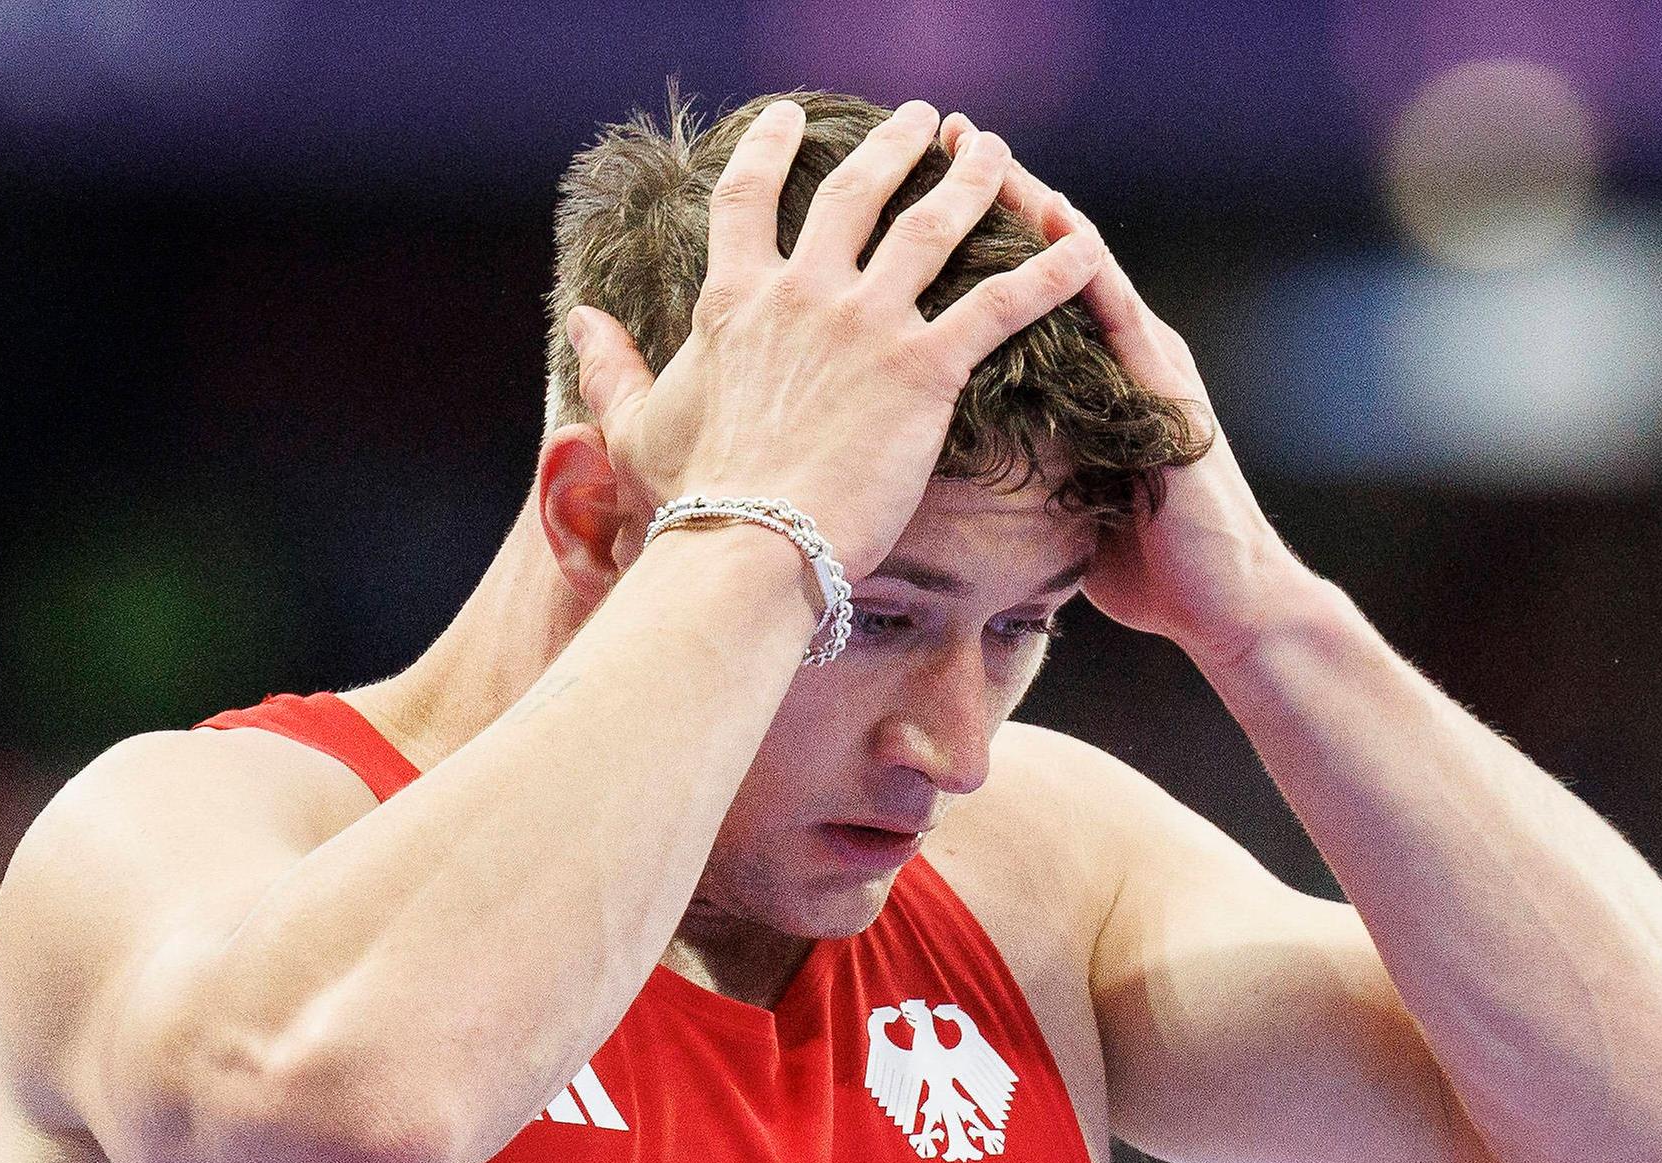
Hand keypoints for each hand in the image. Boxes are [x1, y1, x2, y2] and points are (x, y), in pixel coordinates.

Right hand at [562, 99, 1109, 577]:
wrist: (747, 546)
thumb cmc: (689, 501)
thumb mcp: (634, 426)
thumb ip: (609, 368)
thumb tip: (576, 321)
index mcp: (734, 300)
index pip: (747, 200)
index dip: (767, 150)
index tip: (787, 116)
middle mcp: (802, 293)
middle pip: (854, 192)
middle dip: (892, 145)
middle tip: (923, 116)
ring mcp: (865, 325)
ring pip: (930, 227)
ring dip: (969, 181)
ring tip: (993, 150)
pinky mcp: (924, 370)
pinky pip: (999, 305)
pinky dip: (1048, 272)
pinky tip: (1084, 244)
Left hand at [943, 116, 1311, 665]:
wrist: (1228, 605)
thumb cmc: (1147, 569)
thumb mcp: (1063, 506)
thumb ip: (1027, 467)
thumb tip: (957, 477)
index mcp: (1096, 376)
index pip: (1025, 288)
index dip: (976, 233)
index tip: (915, 189)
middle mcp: (1125, 352)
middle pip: (1047, 255)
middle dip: (994, 193)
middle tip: (939, 132)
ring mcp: (1151, 361)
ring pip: (1080, 263)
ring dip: (1036, 202)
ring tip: (984, 150)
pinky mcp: (1167, 385)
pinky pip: (1119, 308)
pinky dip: (1084, 259)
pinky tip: (1055, 214)